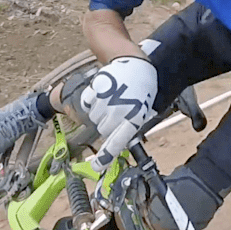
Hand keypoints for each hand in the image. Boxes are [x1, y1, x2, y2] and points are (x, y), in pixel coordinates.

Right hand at [81, 56, 157, 171]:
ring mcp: (107, 101)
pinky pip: (86, 103)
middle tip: (116, 111)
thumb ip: (132, 124)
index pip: (118, 141)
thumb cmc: (142, 87)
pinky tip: (103, 92)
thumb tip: (121, 139)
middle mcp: (120, 111)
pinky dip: (91, 100)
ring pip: (94, 117)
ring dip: (100, 111)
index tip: (97, 167)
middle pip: (103, 129)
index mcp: (135, 118)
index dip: (107, 156)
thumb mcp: (144, 107)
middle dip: (107, 124)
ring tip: (112, 98)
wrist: (134, 62)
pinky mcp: (97, 89)